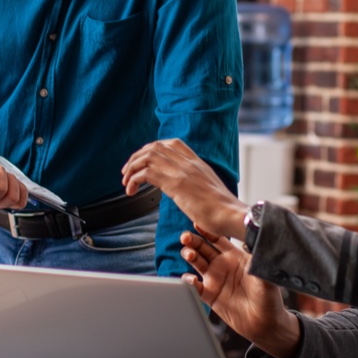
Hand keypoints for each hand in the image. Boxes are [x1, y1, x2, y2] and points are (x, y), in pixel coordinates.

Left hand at [122, 139, 244, 238]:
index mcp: (197, 162)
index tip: (143, 160)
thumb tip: (182, 189)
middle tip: (127, 172)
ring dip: (132, 168)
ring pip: (147, 157)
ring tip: (126, 182)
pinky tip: (132, 191)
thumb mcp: (207, 189)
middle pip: (155, 147)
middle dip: (136, 157)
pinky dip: (134, 180)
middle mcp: (188, 162)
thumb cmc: (222, 209)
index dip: (153, 149)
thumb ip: (194, 183)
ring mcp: (182, 171)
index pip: (172, 143)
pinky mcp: (176, 183)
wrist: (230, 214)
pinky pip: (146, 173)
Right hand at [180, 228, 299, 357]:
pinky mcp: (209, 295)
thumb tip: (256, 244)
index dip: (208, 230)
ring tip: (190, 255)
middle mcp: (223, 265)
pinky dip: (188, 281)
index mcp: (236, 256)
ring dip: (189, 256)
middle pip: (203, 247)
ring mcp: (214, 279)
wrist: (265, 323)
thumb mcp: (266, 276)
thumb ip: (259, 261)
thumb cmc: (269, 297)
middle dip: (193, 241)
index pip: (218, 238)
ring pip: (196, 262)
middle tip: (186, 237)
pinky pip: (194, 286)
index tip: (198, 224)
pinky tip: (190, 279)